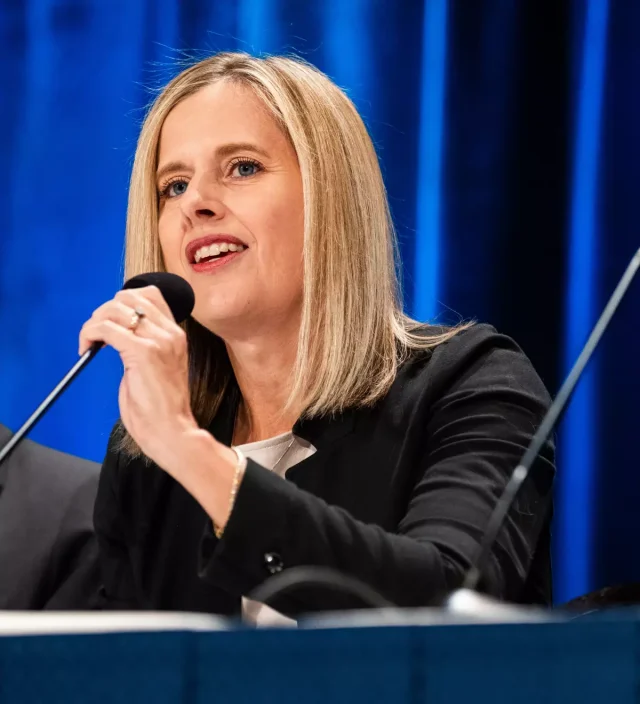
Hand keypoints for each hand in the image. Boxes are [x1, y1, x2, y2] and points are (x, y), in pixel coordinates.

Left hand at [78, 285, 196, 465]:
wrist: (171, 430)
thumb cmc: (161, 408)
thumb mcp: (157, 367)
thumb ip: (144, 346)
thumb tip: (118, 333)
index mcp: (176, 335)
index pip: (150, 295)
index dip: (123, 302)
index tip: (110, 323)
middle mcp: (171, 333)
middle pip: (130, 296)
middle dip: (104, 310)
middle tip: (95, 333)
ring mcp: (159, 341)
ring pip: (115, 309)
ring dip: (94, 322)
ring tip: (89, 342)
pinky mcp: (143, 352)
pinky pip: (106, 329)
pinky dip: (89, 334)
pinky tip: (86, 350)